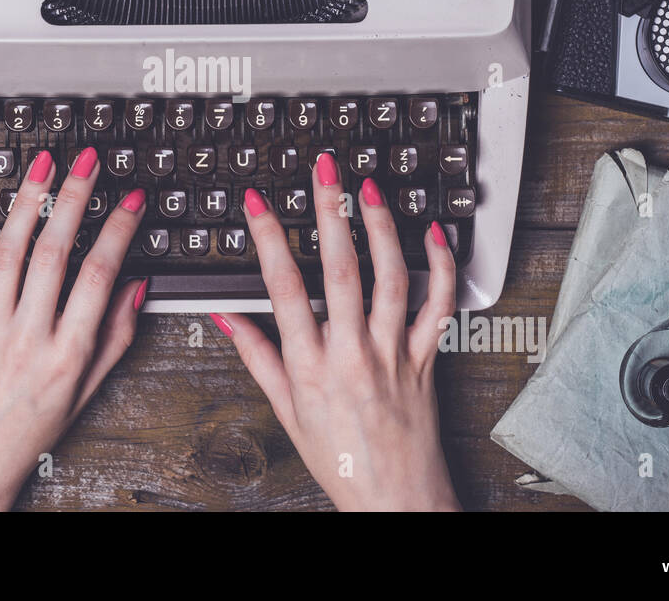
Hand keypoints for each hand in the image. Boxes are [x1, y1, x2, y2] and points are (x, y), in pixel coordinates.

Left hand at [0, 148, 147, 510]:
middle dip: (74, 197)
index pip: (99, 276)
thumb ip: (115, 334)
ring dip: (26, 202)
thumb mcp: (89, 389)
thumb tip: (136, 285)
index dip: (119, 230)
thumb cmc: (32, 430)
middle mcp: (27, 337)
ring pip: (7, 253)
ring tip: (42, 165)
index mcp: (67, 353)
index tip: (131, 199)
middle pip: (54, 253)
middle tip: (86, 161)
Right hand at [213, 154, 460, 511]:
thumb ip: (258, 357)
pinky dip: (440, 265)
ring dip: (381, 227)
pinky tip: (430, 232)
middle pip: (342, 270)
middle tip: (324, 169)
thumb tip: (228, 317)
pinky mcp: (426, 359)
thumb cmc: (339, 460)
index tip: (258, 204)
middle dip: (330, 211)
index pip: (284, 290)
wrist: (395, 501)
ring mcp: (393, 354)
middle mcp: (353, 354)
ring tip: (368, 188)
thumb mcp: (286, 410)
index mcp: (311, 366)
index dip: (268, 240)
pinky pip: (438, 305)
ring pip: (392, 278)